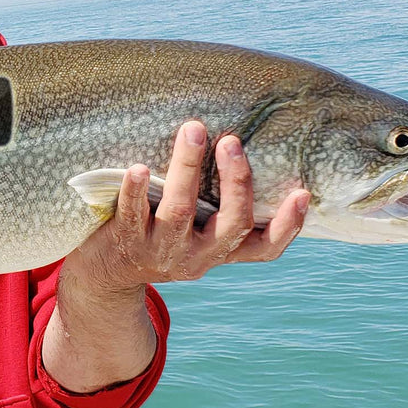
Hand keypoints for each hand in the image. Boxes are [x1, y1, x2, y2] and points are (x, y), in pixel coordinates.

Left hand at [65, 120, 308, 290]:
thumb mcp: (196, 232)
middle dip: (236, 182)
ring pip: (180, 212)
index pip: (265, 249)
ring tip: (193, 132)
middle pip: (230, 224)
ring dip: (188, 169)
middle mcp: (197, 257)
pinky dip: (135, 191)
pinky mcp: (126, 242)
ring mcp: (161, 251)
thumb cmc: (159, 236)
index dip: (288, 226)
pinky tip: (138, 168)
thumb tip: (245, 146)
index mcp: (220, 252)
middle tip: (231, 140)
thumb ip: (218, 206)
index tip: (303, 193)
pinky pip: (132, 214)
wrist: (105, 275)